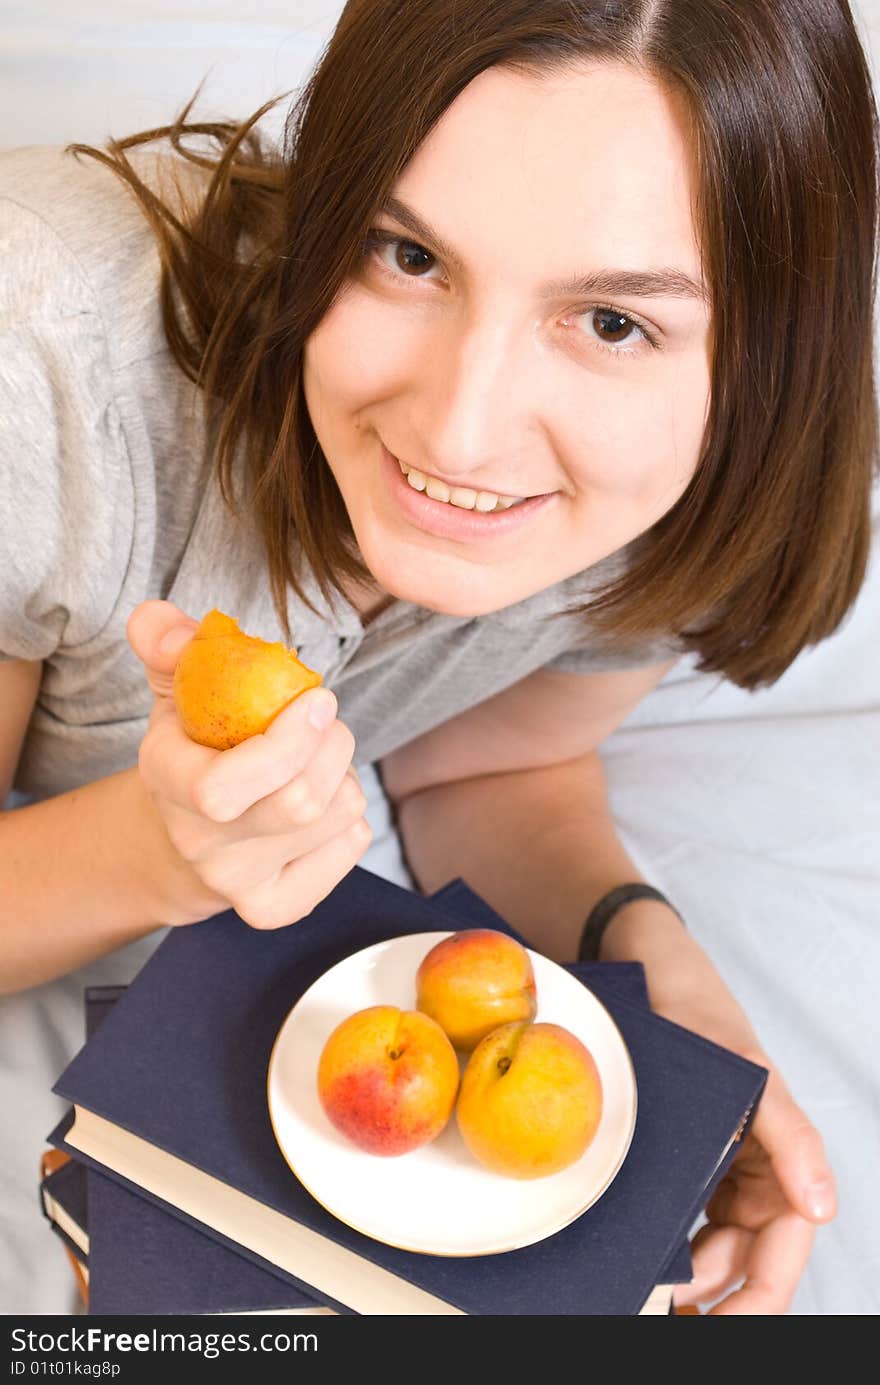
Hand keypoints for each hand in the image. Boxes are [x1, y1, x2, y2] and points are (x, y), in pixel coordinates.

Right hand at [127, 599, 371, 928]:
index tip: (317, 698)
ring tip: (317, 760)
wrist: (184, 830)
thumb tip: (166, 628)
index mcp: (169, 783)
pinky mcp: (278, 907)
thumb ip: (167, 641)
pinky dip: (352, 816)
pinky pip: (351, 848)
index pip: (223, 790)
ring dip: (344, 774)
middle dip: (334, 744)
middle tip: (326, 718)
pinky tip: (322, 802)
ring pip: (336, 818)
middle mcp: (201, 844)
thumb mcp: (175, 685)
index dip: (287, 744)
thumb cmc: (193, 743)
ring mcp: (239, 884)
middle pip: (300, 804)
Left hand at [601, 905, 836, 1314]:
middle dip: (717, 1300)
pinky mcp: (689, 1162)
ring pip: (716, 1250)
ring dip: (692, 1284)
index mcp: (782, 1154)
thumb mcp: (746, 1069)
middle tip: (668, 1322)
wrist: (648, 973)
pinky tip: (646, 1268)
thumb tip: (823, 1206)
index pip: (783, 1248)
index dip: (759, 1297)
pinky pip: (688, 1221)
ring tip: (651, 1304)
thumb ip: (790, 1133)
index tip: (721, 1324)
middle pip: (749, 1260)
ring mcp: (721, 1168)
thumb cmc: (701, 1014)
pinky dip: (671, 1250)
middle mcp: (757, 1168)